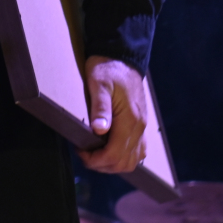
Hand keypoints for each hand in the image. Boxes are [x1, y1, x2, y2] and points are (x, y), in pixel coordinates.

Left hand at [80, 55, 147, 173]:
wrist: (122, 58)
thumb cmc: (108, 70)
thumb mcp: (99, 85)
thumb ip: (100, 108)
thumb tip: (98, 130)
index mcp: (130, 119)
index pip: (115, 154)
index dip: (96, 159)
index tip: (80, 151)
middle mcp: (139, 127)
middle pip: (124, 162)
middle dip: (102, 165)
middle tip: (84, 154)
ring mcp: (142, 127)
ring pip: (133, 160)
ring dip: (113, 164)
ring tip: (94, 154)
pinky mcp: (141, 124)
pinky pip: (138, 151)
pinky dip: (124, 157)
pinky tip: (109, 150)